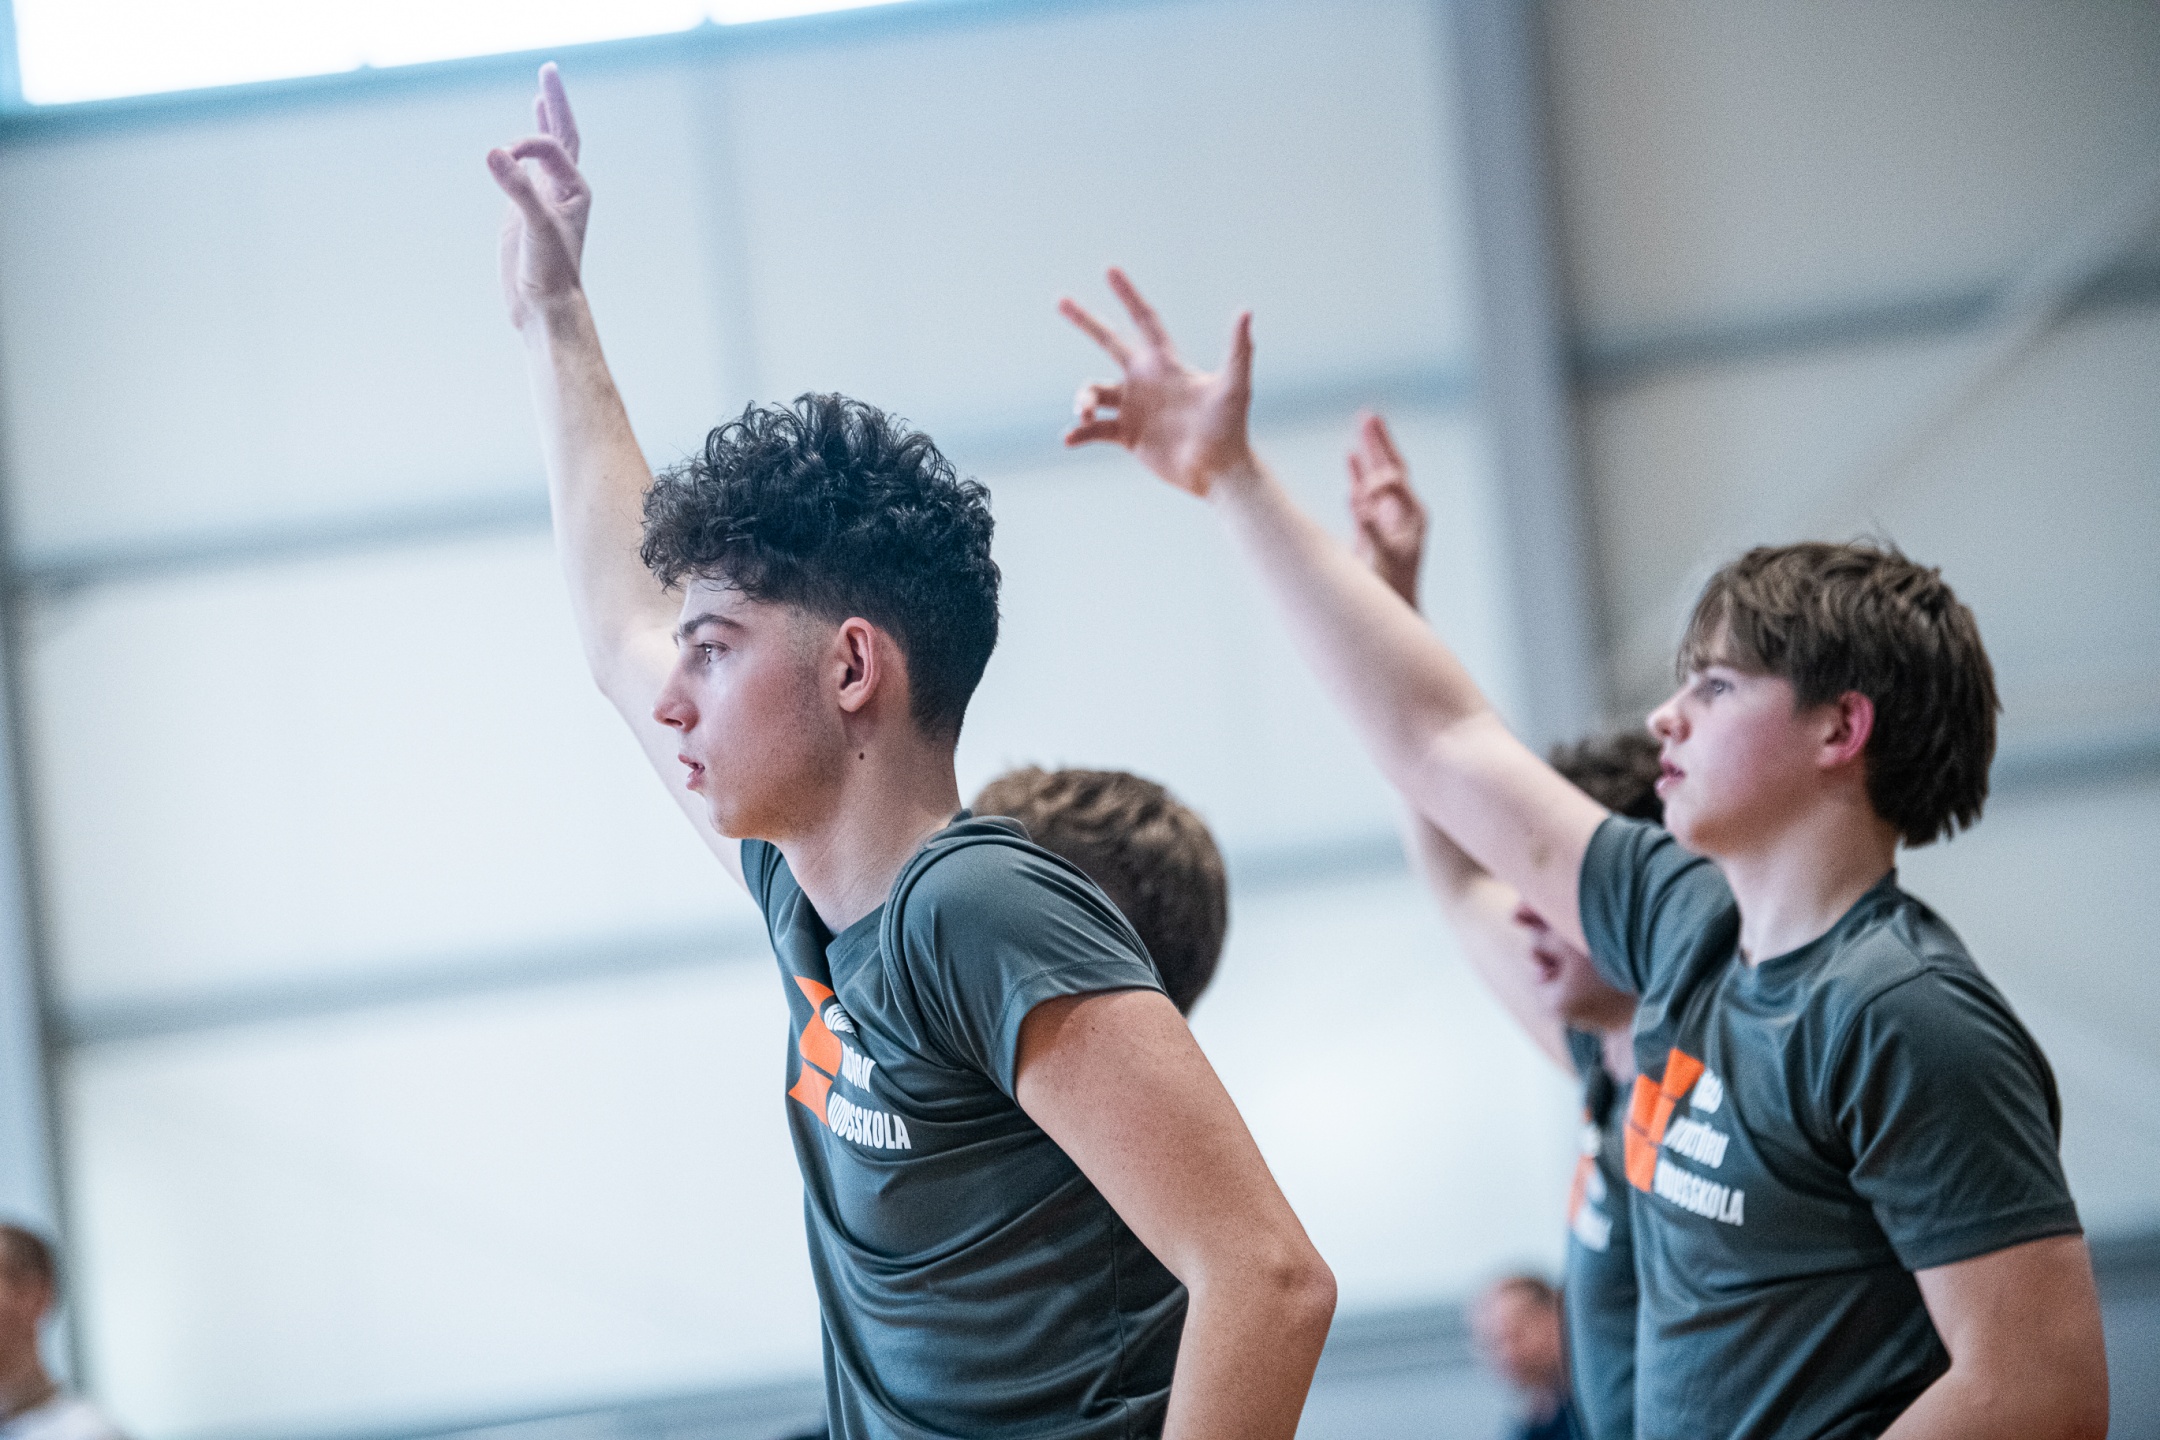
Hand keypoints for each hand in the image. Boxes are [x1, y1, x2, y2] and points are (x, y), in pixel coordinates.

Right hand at [487, 62, 590, 330]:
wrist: (545, 308)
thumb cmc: (550, 271)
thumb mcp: (534, 225)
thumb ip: (516, 188)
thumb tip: (494, 152)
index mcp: (575, 190)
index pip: (551, 146)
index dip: (527, 143)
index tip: (504, 157)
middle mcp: (563, 191)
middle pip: (562, 136)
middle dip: (554, 103)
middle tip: (549, 70)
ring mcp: (544, 201)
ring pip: (546, 154)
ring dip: (543, 124)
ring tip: (541, 98)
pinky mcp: (524, 213)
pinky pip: (527, 175)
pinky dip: (522, 156)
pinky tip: (515, 150)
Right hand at [1059, 269, 1257, 496]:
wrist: (1219, 470)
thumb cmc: (1231, 426)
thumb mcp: (1235, 385)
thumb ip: (1238, 349)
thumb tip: (1246, 311)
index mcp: (1165, 363)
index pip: (1144, 319)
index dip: (1128, 295)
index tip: (1110, 270)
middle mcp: (1145, 380)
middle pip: (1109, 341)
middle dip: (1085, 321)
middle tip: (1060, 300)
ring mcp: (1134, 408)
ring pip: (1094, 392)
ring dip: (1084, 400)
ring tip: (1085, 413)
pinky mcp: (1128, 436)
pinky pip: (1095, 431)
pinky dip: (1079, 434)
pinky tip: (1070, 440)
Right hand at [1346, 411, 1425, 608]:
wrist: (1392, 621)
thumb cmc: (1389, 596)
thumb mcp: (1380, 562)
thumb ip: (1372, 530)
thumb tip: (1362, 499)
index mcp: (1410, 520)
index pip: (1395, 481)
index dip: (1376, 473)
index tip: (1355, 471)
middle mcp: (1402, 518)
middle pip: (1392, 471)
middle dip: (1379, 444)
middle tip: (1368, 416)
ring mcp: (1388, 526)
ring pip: (1378, 482)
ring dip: (1369, 455)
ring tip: (1362, 426)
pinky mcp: (1373, 535)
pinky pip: (1364, 498)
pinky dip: (1357, 478)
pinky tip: (1350, 460)